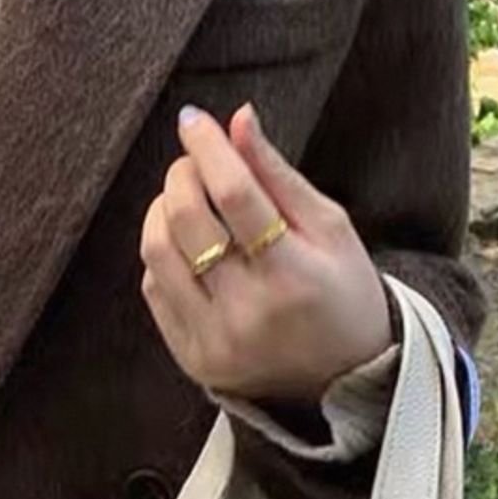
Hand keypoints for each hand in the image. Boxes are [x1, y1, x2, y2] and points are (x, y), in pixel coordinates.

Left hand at [139, 101, 392, 401]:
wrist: (343, 379)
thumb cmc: (343, 292)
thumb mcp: (330, 228)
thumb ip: (278, 175)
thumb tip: (238, 119)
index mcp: (295, 275)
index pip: (235, 195)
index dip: (209, 149)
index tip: (194, 120)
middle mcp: (249, 312)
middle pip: (186, 221)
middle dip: (181, 175)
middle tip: (194, 161)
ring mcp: (215, 340)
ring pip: (157, 254)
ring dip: (161, 210)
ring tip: (184, 197)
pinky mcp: (192, 358)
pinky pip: (154, 289)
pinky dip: (162, 254)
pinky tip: (186, 245)